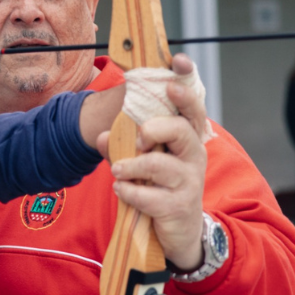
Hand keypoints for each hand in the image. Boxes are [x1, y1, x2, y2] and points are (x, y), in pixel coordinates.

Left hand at [95, 56, 208, 270]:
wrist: (181, 231)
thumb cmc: (161, 186)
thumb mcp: (144, 160)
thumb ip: (122, 144)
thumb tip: (100, 134)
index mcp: (188, 138)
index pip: (191, 106)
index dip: (184, 85)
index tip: (178, 62)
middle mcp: (194, 156)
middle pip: (181, 130)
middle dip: (155, 128)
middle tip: (138, 137)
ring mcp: (188, 182)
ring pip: (160, 166)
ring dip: (132, 165)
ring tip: (118, 170)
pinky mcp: (178, 207)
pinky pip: (151, 196)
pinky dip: (130, 192)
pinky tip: (122, 191)